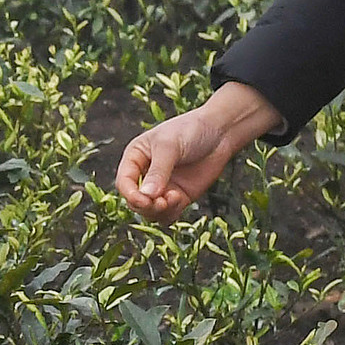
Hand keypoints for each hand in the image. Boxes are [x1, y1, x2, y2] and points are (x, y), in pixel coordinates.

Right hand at [115, 79, 283, 220]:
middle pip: (135, 201)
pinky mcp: (179, 197)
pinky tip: (180, 199)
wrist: (220, 132)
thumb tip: (146, 196)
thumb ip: (158, 172)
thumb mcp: (170, 147)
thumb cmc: (191, 130)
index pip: (124, 182)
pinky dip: (171, 213)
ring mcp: (162, 188)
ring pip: (150, 212)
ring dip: (159, 211)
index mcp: (135, 158)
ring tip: (175, 198)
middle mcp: (145, 175)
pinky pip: (168, 215)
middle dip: (147, 205)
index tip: (144, 201)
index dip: (130, 194)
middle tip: (162, 202)